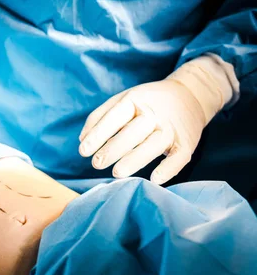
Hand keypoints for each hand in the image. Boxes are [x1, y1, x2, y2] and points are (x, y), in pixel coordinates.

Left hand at [79, 55, 236, 184]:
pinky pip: (179, 157)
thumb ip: (100, 117)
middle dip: (114, 148)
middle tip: (96, 163)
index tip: (83, 151)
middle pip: (134, 131)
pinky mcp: (186, 143)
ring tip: (117, 173)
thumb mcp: (123, 100)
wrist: (190, 95)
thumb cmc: (146, 103)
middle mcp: (155, 114)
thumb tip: (83, 140)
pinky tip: (155, 179)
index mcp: (136, 100)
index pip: (115, 116)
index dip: (99, 134)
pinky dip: (169, 169)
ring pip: (154, 144)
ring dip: (135, 159)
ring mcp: (172, 128)